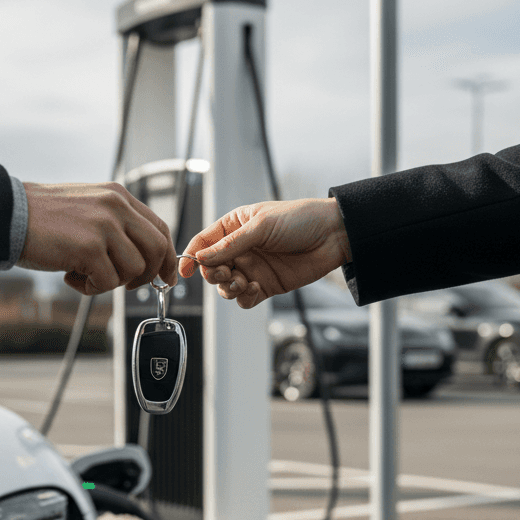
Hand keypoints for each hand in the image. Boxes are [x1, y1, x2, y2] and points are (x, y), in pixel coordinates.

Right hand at [19, 182, 176, 295]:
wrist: (8, 215)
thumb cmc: (43, 219)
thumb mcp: (88, 208)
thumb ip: (116, 225)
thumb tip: (142, 258)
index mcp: (118, 196)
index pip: (160, 228)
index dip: (167, 258)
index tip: (166, 277)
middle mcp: (116, 207)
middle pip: (157, 250)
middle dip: (147, 276)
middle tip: (126, 285)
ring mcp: (104, 226)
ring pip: (134, 270)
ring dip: (112, 282)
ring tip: (84, 274)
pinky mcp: (89, 248)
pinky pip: (108, 282)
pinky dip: (91, 288)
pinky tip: (71, 276)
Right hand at [178, 198, 350, 308]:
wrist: (334, 235)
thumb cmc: (300, 220)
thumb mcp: (261, 226)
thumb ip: (230, 244)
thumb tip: (201, 258)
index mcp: (234, 226)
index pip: (204, 242)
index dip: (191, 256)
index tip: (185, 271)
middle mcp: (240, 249)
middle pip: (211, 268)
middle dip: (213, 274)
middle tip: (225, 273)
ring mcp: (252, 268)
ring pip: (226, 286)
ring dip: (229, 288)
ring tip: (242, 282)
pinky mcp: (265, 286)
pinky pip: (245, 299)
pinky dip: (245, 298)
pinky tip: (255, 289)